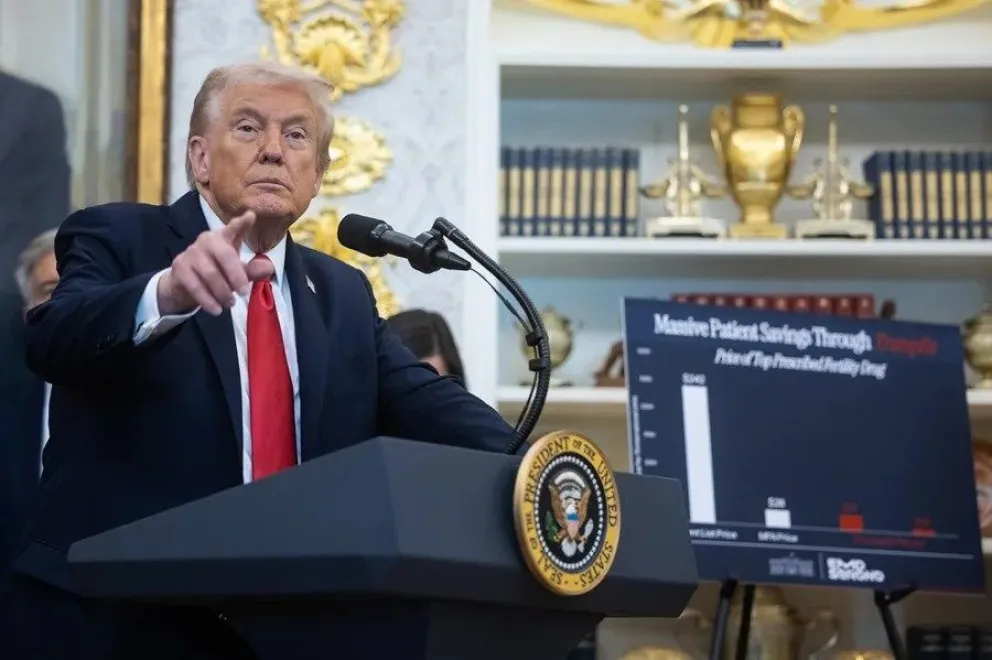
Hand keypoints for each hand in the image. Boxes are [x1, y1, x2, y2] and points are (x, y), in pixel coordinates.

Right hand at [157, 210, 274, 315]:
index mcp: (223, 238)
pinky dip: (208, 300)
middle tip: (243, 293)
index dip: (242, 223)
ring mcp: (191, 253)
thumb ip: (252, 271)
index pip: (234, 228)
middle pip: (225, 254)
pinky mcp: (180, 268)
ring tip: (230, 304)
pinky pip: (196, 286)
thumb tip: (269, 268)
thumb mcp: (236, 272)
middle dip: (236, 275)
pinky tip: (216, 310)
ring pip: (211, 274)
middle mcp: (207, 240)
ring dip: (223, 292)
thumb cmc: (216, 273)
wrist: (183, 285)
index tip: (250, 216)